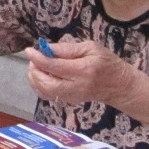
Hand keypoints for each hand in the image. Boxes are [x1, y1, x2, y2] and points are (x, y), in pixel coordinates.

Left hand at [23, 39, 148, 123]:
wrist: (119, 85)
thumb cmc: (107, 62)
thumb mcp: (91, 48)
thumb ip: (67, 48)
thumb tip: (46, 48)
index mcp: (83, 70)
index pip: (54, 67)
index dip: (38, 58)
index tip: (29, 50)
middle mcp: (76, 86)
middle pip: (46, 84)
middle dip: (34, 71)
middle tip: (33, 59)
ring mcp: (72, 96)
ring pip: (45, 92)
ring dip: (34, 78)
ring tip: (36, 66)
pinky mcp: (69, 101)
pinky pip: (48, 95)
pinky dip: (39, 85)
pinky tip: (41, 75)